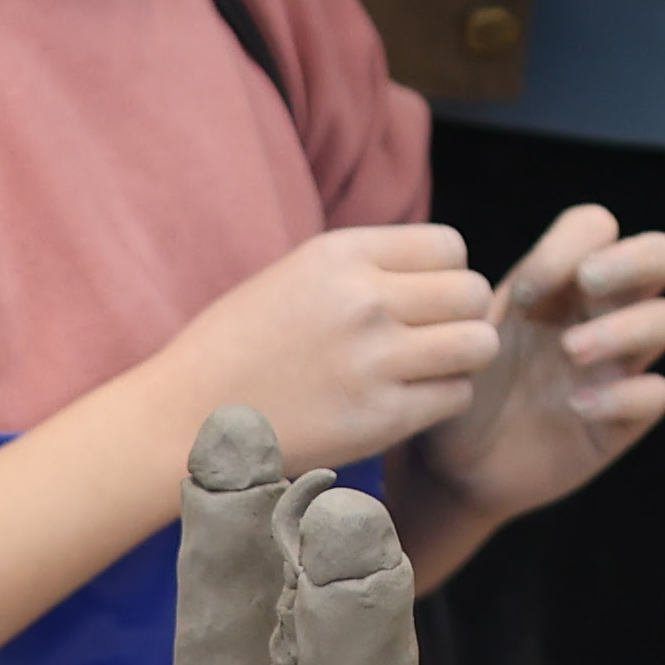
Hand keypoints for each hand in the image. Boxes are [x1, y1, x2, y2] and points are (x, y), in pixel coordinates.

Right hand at [162, 221, 499, 470]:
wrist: (185, 416)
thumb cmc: (240, 346)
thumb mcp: (297, 276)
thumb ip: (366, 266)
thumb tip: (439, 268)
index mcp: (340, 255)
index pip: (449, 245)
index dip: (446, 272)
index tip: (424, 295)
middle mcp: (363, 300)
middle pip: (472, 292)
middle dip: (463, 314)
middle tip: (435, 335)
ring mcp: (374, 361)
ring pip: (479, 344)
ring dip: (464, 356)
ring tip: (432, 367)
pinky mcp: (380, 419)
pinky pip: (456, 396)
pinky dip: (442, 399)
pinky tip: (407, 399)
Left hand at [414, 203, 664, 528]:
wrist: (450, 465)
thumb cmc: (458, 385)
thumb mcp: (461, 334)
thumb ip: (477, 300)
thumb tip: (497, 282)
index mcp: (562, 283)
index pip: (596, 227)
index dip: (568, 246)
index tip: (522, 295)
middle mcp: (601, 314)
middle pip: (662, 255)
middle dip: (630, 259)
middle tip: (587, 284)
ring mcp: (618, 365)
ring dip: (622, 327)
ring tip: (570, 351)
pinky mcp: (623, 420)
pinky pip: (655, 394)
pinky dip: (622, 395)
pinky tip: (576, 407)